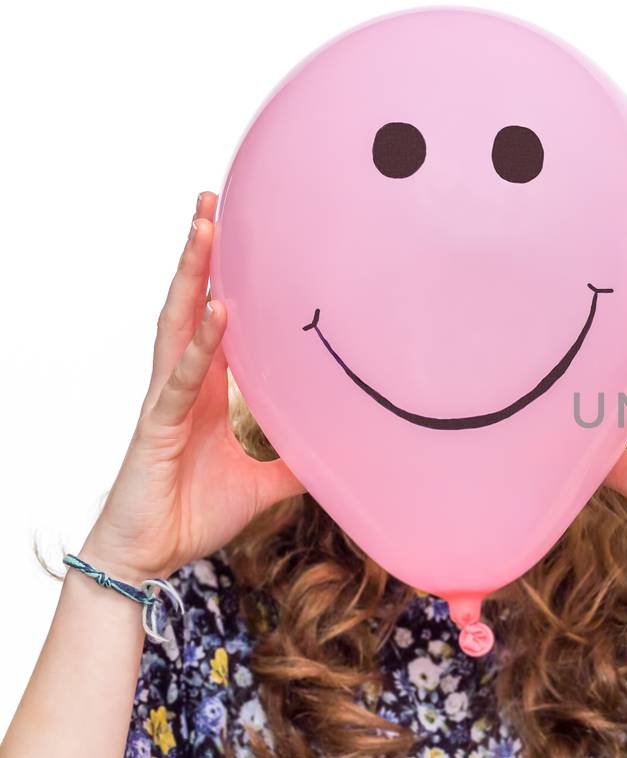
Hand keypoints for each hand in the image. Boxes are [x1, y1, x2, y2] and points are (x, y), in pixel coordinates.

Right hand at [78, 193, 302, 582]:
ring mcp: (167, 399)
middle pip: (191, 303)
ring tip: (205, 227)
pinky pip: (183, 377)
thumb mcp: (265, 483)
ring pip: (179, 323)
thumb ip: (299, 459)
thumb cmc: (193, 513)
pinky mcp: (158, 426)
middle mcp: (183, 382)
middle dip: (201, 252)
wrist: (150, 557)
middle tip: (211, 200)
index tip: (239, 232)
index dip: (224, 278)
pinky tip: (220, 312)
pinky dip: (203, 344)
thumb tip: (345, 448)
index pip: (216, 319)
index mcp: (205, 388)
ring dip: (193, 275)